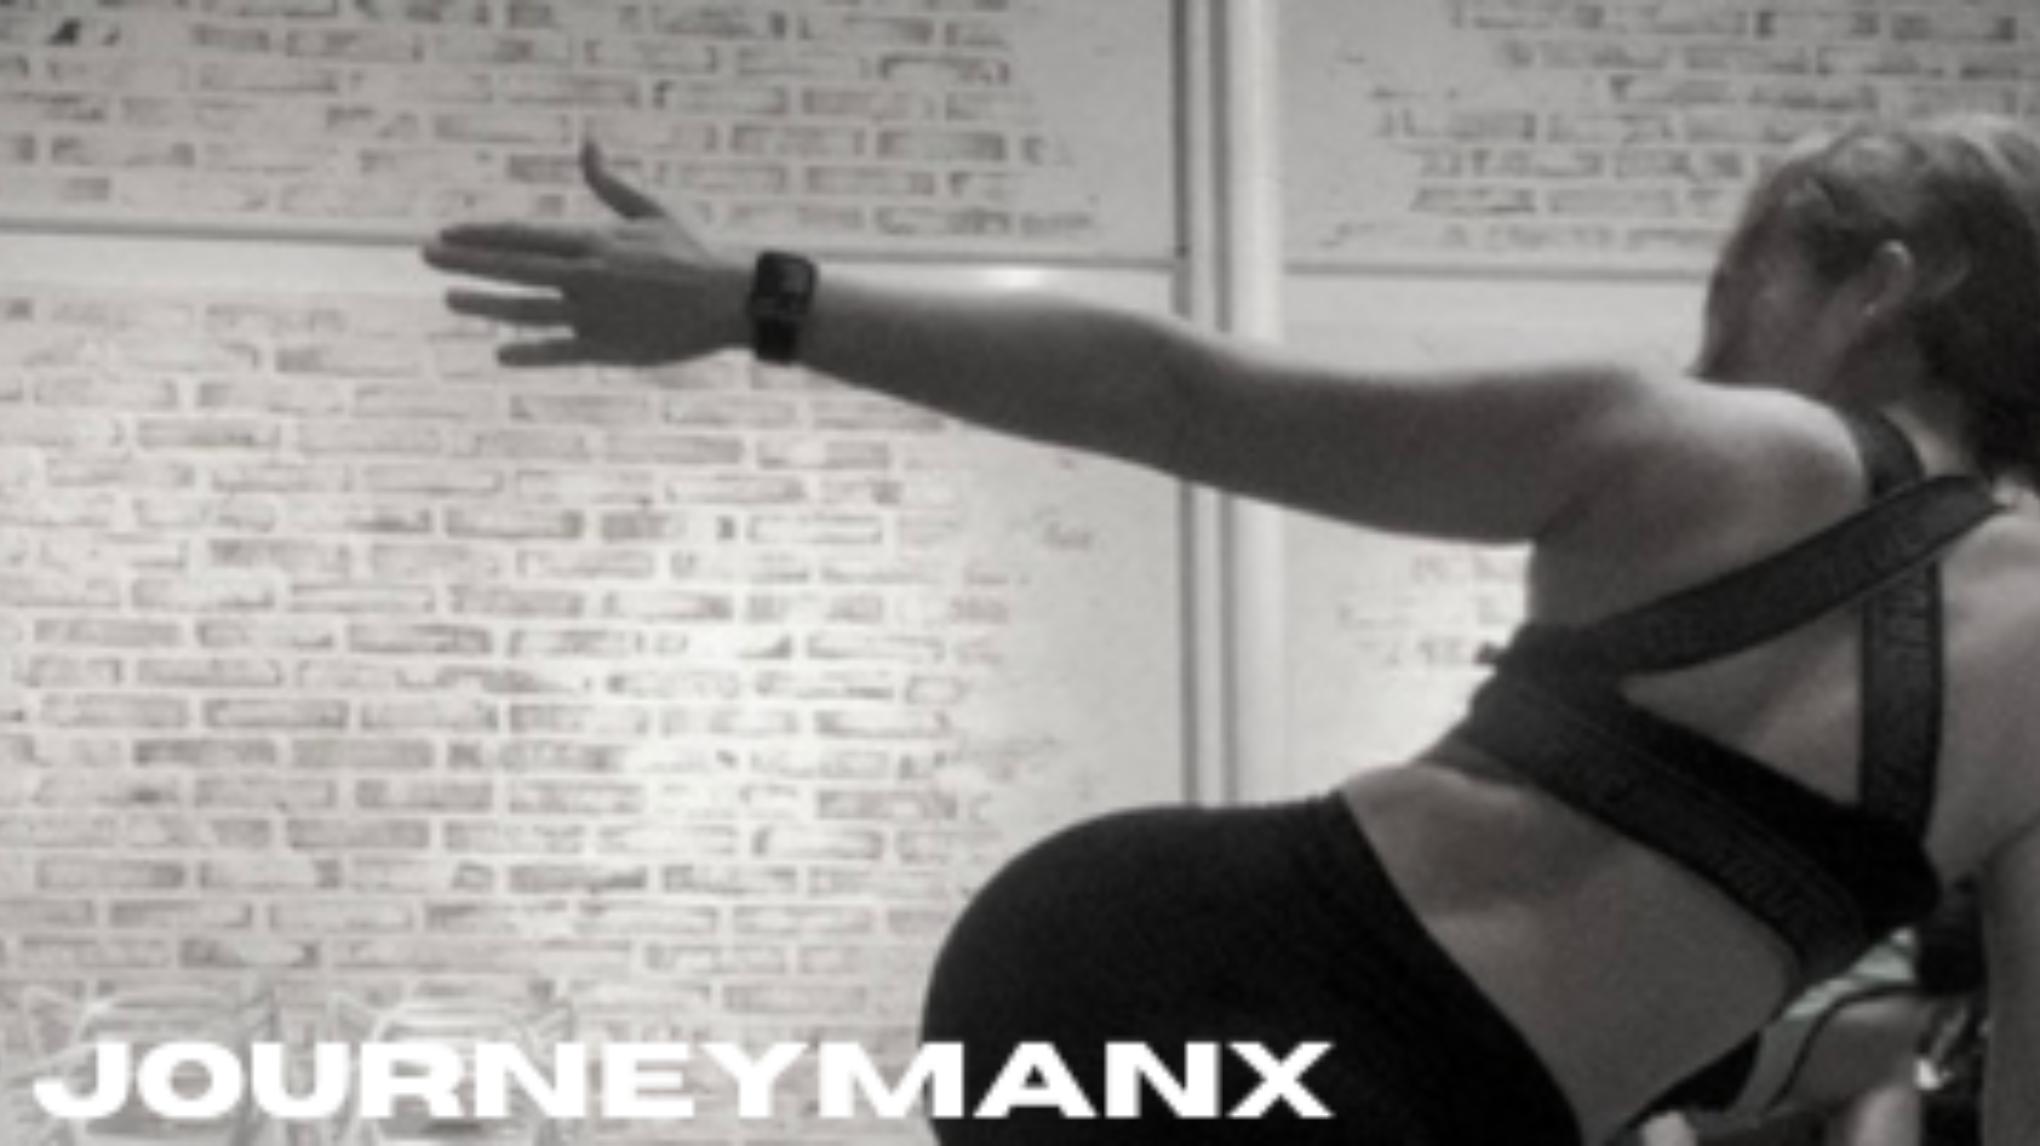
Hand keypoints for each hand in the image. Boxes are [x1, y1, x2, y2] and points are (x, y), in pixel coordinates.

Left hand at [422, 142, 750, 366]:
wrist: (732, 299)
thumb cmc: (695, 250)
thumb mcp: (652, 210)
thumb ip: (610, 184)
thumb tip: (586, 145)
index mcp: (595, 240)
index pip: (524, 235)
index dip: (482, 234)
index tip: (448, 231)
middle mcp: (587, 277)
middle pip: (513, 268)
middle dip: (466, 261)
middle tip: (426, 255)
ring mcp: (595, 315)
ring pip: (526, 309)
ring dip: (484, 304)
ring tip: (450, 299)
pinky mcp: (610, 348)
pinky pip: (559, 351)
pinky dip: (529, 353)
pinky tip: (500, 353)